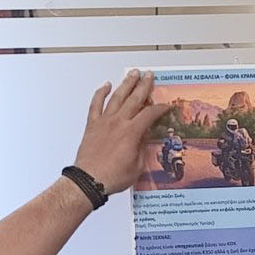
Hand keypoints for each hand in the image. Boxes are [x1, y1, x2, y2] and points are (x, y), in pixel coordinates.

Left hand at [74, 69, 170, 194]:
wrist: (89, 180)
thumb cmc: (112, 176)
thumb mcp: (137, 166)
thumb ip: (142, 148)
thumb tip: (144, 137)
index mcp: (132, 132)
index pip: (150, 114)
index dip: (160, 108)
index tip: (165, 106)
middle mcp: (119, 123)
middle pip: (135, 98)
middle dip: (144, 86)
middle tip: (149, 76)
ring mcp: (104, 122)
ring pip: (117, 97)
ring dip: (126, 84)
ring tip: (133, 74)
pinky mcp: (92, 125)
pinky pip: (96, 104)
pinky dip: (101, 93)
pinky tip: (106, 86)